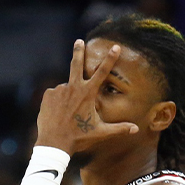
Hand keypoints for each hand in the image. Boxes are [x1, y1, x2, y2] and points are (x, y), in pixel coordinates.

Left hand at [35, 39, 137, 154]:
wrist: (54, 143)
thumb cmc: (79, 137)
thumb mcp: (100, 132)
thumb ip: (119, 129)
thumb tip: (136, 129)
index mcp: (88, 93)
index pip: (102, 72)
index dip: (110, 59)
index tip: (115, 47)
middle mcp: (73, 87)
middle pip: (76, 64)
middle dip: (79, 51)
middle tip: (79, 41)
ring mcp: (59, 90)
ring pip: (66, 89)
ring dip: (68, 97)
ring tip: (67, 114)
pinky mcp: (47, 95)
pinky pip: (55, 95)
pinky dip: (57, 101)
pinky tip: (57, 113)